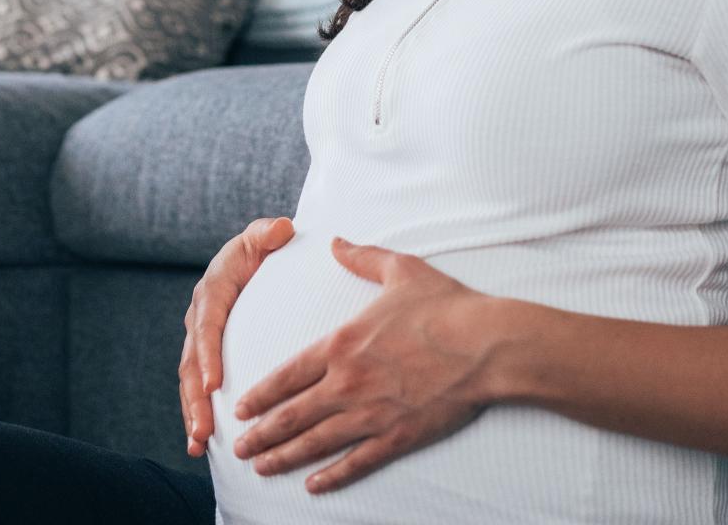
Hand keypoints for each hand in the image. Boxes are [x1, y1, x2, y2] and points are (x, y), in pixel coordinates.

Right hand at [179, 216, 295, 456]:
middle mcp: (200, 318)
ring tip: (198, 444)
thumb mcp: (265, 236)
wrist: (256, 259)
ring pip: (189, 382)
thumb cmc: (264, 249)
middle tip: (203, 429)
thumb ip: (270, 233)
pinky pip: (198, 389)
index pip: (207, 324)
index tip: (213, 383)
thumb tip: (282, 230)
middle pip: (191, 363)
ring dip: (192, 414)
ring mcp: (201, 341)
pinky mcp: (208, 358)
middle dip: (195, 399)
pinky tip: (200, 447)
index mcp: (213, 290)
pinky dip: (197, 416)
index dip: (207, 355)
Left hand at [228, 237, 502, 493]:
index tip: (240, 409)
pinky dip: (332, 477)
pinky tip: (313, 486)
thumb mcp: (400, 270)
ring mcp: (371, 413)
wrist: (488, 345)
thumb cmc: (447, 307)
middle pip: (291, 415)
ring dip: (284, 457)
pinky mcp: (398, 436)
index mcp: (341, 345)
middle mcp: (347, 383)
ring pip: (315, 442)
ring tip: (261, 467)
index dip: (259, 395)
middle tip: (238, 448)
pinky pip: (357, 462)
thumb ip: (362, 257)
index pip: (286, 375)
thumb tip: (335, 241)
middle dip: (260, 434)